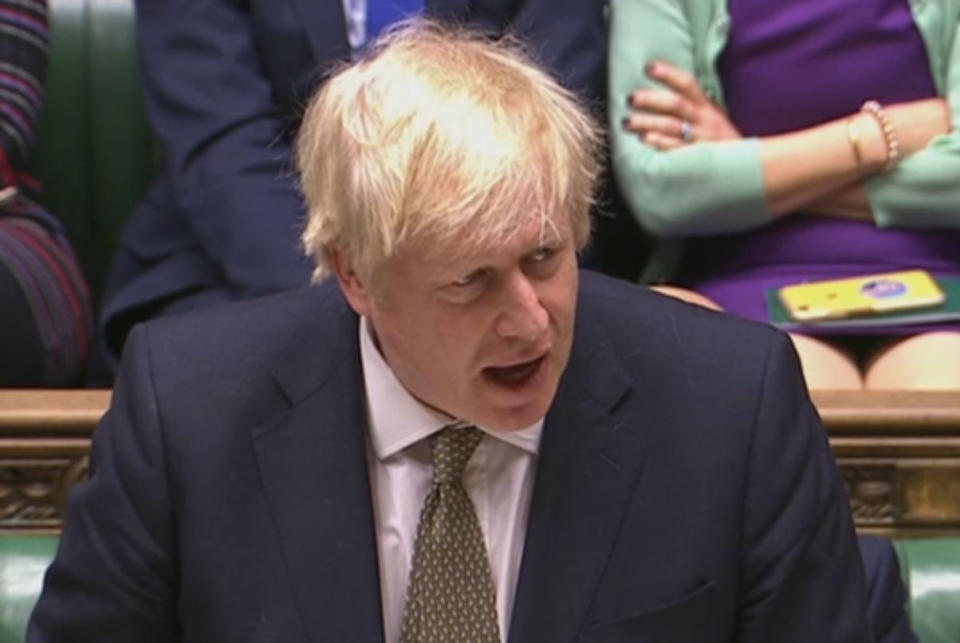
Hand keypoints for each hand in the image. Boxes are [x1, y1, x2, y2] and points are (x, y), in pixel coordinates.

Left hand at [624, 60, 740, 149]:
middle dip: (651, 99)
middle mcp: (703, 121)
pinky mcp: (695, 159)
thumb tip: (665, 91)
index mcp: (707, 108)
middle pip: (675, 104)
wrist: (748, 167)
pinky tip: (644, 139)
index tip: (648, 67)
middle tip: (630, 97)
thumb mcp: (713, 119)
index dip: (668, 73)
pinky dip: (659, 143)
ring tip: (627, 121)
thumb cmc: (722, 142)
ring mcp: (699, 140)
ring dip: (647, 122)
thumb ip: (693, 106)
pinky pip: (675, 149)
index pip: (688, 83)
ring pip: (671, 126)